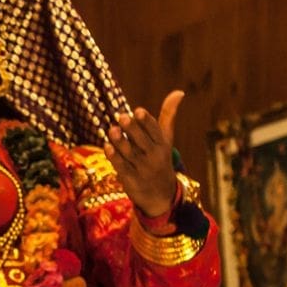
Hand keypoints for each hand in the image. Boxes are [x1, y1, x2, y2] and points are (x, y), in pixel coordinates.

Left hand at [106, 90, 183, 218]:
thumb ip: (168, 116)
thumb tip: (179, 91)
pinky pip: (121, 166)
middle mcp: (154, 156)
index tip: (138, 110)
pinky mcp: (131, 179)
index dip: (146, 121)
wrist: (161, 195)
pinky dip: (114, 157)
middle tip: (122, 116)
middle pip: (142, 141)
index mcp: (162, 145)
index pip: (155, 131)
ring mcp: (142, 168)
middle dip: (132, 129)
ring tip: (112, 129)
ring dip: (120, 142)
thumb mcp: (165, 140)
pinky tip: (107, 146)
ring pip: (130, 153)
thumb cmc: (160, 159)